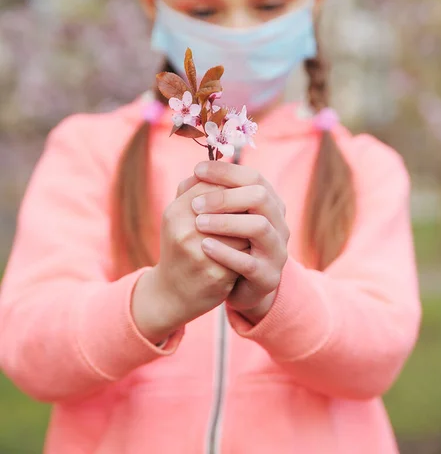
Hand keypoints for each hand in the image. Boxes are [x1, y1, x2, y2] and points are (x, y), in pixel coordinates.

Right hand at [132, 177, 248, 342]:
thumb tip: (218, 163)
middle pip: (233, 204)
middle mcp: (185, 229)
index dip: (233, 188)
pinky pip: (245, 254)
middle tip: (251, 213)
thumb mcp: (179, 216)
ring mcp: (200, 252)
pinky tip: (244, 256)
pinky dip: (248, 253)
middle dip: (245, 208)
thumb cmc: (180, 247)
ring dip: (250, 231)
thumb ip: (194, 188)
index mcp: (176, 211)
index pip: (215, 184)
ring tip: (247, 236)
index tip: (241, 195)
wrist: (172, 294)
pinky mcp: (216, 274)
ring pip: (244, 228)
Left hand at [191, 161, 288, 324]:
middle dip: (225, 197)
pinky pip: (249, 262)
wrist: (234, 289)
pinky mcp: (268, 277)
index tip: (198, 170)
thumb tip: (196, 172)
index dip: (226, 171)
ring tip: (199, 223)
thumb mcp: (218, 217)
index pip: (254, 177)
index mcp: (269, 204)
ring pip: (259, 226)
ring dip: (226, 222)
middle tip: (195, 204)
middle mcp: (278, 224)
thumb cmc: (224, 245)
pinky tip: (205, 246)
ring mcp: (276, 251)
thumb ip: (208, 195)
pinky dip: (225, 252)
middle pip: (260, 197)